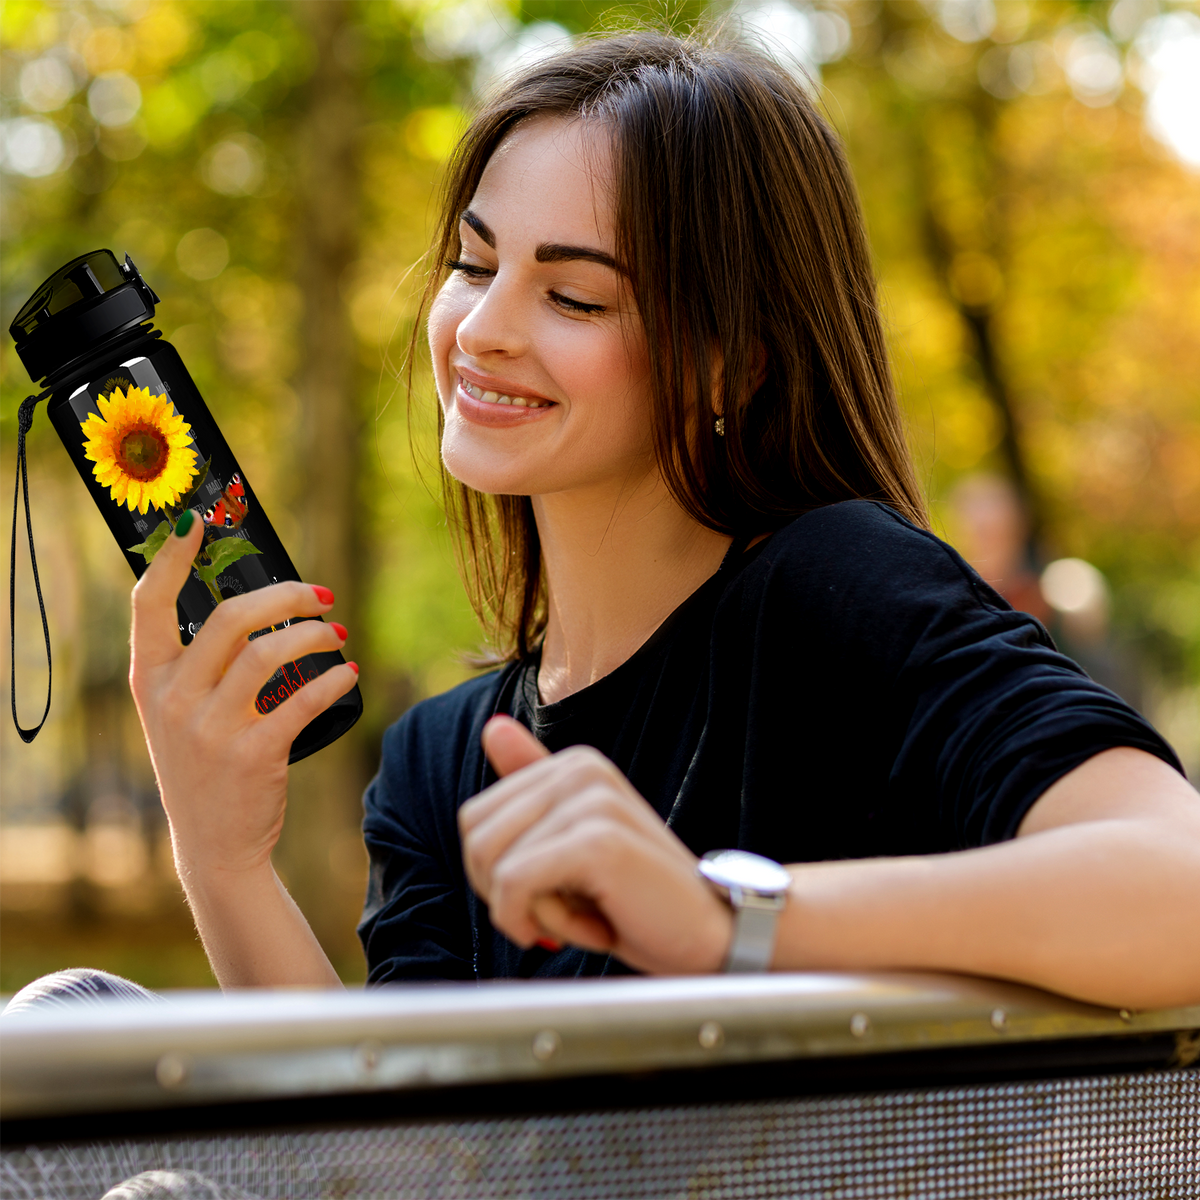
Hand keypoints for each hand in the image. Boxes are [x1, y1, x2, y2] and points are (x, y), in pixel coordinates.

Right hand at [129, 510, 358, 878]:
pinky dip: (333, 680)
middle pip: (232, 617)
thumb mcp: (180, 714)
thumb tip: (252, 604)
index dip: (172, 558)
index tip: (197, 523)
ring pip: (270, 652)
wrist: (214, 846)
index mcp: (150, 680)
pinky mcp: (253, 754)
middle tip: (322, 596)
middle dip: (287, 596)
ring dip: (315, 635)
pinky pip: (303, 699)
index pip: (149, 604)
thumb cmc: (204, 766)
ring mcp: (210, 729)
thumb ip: (197, 665)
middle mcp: (173, 699)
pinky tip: (348, 673)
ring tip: (338, 635)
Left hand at [459, 716, 733, 973]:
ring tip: (590, 915)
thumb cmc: (637, 898)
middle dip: (507, 895)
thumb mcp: (574, 842)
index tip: (558, 892)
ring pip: (492, 867)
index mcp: (573, 764)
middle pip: (475, 840)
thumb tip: (492, 727)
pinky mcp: (598, 840)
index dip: (499, 876)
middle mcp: (581, 769)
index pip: (474, 819)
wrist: (713, 934)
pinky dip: (542, 925)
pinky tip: (595, 930)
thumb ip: (534, 788)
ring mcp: (591, 800)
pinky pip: (515, 887)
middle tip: (572, 910)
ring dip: (533, 914)